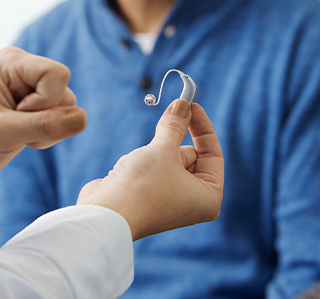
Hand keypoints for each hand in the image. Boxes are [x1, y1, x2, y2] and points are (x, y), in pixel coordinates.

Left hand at [0, 47, 86, 216]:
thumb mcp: (3, 133)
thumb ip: (46, 125)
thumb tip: (83, 119)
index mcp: (12, 62)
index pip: (58, 75)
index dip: (44, 102)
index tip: (14, 114)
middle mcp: (23, 71)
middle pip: (66, 93)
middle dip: (45, 119)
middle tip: (11, 128)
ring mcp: (30, 91)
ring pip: (68, 109)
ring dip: (47, 131)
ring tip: (14, 135)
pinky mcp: (34, 111)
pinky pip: (62, 122)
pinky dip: (47, 137)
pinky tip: (20, 140)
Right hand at [77, 99, 223, 239]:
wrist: (105, 215)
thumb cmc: (142, 187)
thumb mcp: (164, 149)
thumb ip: (175, 124)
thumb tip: (183, 104)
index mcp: (208, 196)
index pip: (213, 154)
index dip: (202, 127)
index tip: (190, 104)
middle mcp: (191, 201)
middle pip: (189, 155)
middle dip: (173, 139)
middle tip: (167, 116)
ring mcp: (168, 199)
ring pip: (168, 159)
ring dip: (155, 151)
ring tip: (141, 163)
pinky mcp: (148, 196)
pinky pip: (151, 168)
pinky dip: (141, 161)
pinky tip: (128, 171)